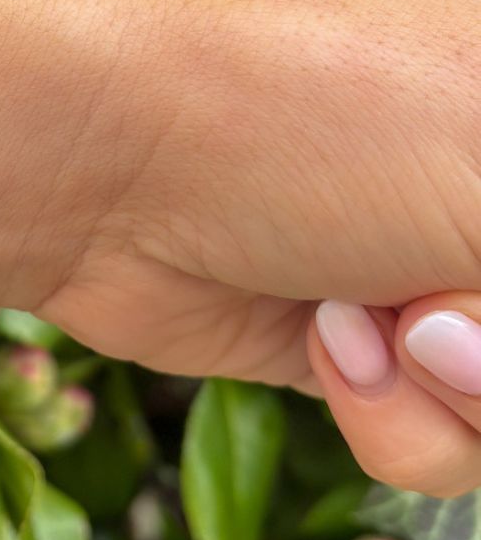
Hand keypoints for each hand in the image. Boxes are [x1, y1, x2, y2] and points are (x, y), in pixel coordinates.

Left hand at [31, 0, 480, 495]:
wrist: (96, 151)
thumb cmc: (316, 103)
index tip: (475, 285)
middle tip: (452, 306)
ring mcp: (435, 266)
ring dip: (469, 385)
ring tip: (387, 313)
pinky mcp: (360, 345)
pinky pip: (438, 436)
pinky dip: (392, 410)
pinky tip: (324, 334)